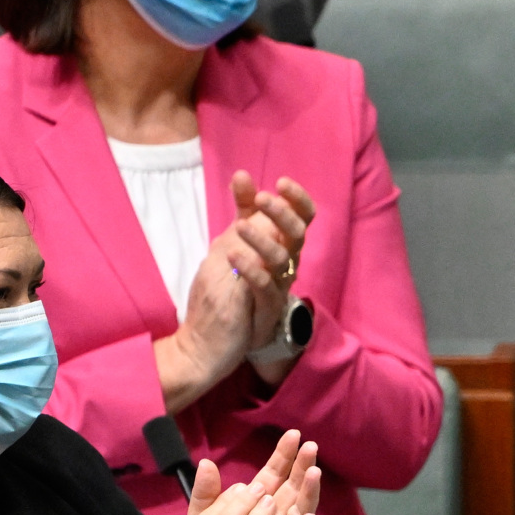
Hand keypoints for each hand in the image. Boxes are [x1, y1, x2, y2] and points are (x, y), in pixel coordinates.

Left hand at [162, 174, 316, 406]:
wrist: (212, 339)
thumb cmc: (227, 288)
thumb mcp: (231, 241)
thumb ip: (242, 211)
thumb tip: (243, 175)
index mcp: (282, 248)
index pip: (302, 219)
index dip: (298, 200)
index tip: (282, 182)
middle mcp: (286, 267)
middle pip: (299, 236)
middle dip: (284, 214)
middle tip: (264, 198)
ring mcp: (278, 289)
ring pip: (283, 260)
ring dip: (263, 239)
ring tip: (240, 227)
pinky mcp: (264, 310)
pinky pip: (264, 287)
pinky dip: (250, 268)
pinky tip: (232, 254)